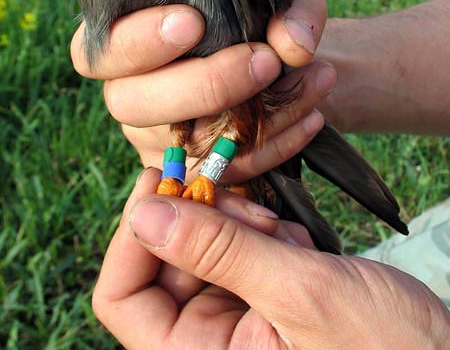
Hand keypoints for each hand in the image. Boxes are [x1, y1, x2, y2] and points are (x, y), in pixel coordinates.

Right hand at [71, 0, 334, 181]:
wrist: (277, 65)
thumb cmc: (258, 22)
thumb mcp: (281, 0)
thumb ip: (291, 10)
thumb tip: (292, 46)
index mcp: (127, 45)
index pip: (99, 52)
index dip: (137, 41)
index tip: (193, 21)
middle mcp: (130, 94)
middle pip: (131, 104)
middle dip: (202, 85)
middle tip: (265, 61)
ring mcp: (157, 139)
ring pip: (185, 144)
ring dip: (256, 118)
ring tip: (318, 78)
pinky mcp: (191, 170)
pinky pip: (225, 173)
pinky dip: (275, 146)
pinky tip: (313, 115)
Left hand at [93, 168, 449, 348]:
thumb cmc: (383, 346)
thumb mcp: (299, 293)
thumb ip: (218, 252)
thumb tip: (145, 213)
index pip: (123, 298)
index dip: (131, 237)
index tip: (160, 180)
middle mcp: (207, 341)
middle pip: (164, 259)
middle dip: (201, 220)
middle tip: (241, 200)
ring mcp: (233, 315)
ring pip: (203, 243)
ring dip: (237, 223)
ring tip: (280, 232)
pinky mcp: (259, 292)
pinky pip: (237, 244)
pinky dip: (261, 230)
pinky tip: (295, 244)